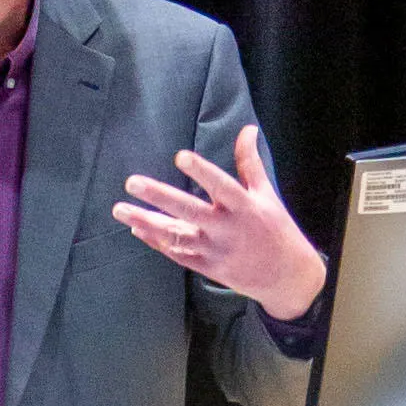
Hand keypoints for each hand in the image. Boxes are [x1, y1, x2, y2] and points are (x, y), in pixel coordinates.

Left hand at [112, 122, 326, 319]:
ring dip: (146, 222)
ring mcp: (215, 251)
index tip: (180, 157)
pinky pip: (177, 254)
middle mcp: (227, 229)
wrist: (286, 276)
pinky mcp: (208, 268)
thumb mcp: (266, 194)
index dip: (201, 171)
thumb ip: (250, 162)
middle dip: (159, 197)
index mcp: (244, 207)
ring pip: (175, 236)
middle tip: (132, 182)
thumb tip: (247, 129)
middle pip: (189, 210)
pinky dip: (156, 241)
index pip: (220, 185)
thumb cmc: (275, 229)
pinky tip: (136, 227)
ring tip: (120, 209)